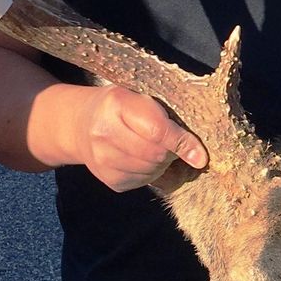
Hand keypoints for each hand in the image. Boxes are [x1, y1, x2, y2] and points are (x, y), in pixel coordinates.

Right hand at [75, 85, 208, 191]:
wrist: (80, 124)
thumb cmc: (120, 107)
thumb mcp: (139, 97)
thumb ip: (167, 117)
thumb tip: (198, 154)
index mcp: (117, 103)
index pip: (157, 130)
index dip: (182, 143)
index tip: (200, 155)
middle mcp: (105, 133)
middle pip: (156, 154)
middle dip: (171, 152)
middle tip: (171, 143)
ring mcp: (103, 160)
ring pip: (152, 171)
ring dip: (162, 164)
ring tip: (154, 149)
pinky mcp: (109, 180)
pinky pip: (143, 182)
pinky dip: (151, 173)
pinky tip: (142, 159)